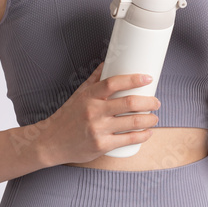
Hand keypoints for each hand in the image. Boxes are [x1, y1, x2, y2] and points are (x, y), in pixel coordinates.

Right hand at [39, 62, 160, 164]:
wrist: (51, 142)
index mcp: (89, 96)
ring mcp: (98, 130)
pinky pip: (128, 140)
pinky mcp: (101, 146)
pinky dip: (142, 136)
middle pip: (128, 103)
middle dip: (149, 102)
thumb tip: (109, 61)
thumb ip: (95, 79)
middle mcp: (93, 111)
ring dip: (150, 119)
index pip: (113, 82)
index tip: (147, 77)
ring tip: (155, 117)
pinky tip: (148, 132)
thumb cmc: (67, 116)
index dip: (133, 79)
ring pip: (132, 122)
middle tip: (156, 102)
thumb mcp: (79, 94)